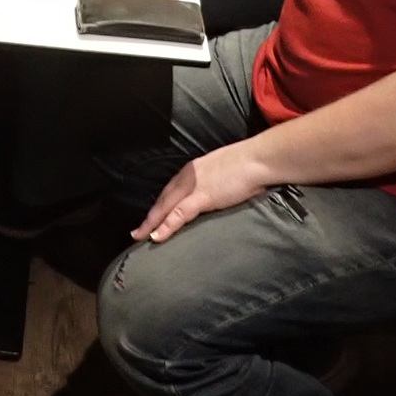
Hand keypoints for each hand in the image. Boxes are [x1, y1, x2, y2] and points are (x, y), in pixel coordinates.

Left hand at [134, 144, 271, 243]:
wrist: (258, 158)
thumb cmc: (249, 164)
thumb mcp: (225, 170)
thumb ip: (215, 180)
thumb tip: (216, 190)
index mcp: (193, 169)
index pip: (170, 190)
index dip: (159, 205)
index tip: (152, 216)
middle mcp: (188, 176)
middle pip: (163, 199)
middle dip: (150, 216)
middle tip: (137, 232)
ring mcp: (194, 186)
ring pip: (166, 208)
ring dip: (151, 224)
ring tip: (141, 237)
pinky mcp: (203, 196)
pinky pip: (179, 214)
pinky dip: (166, 226)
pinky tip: (156, 236)